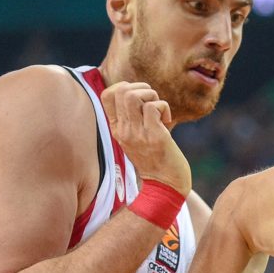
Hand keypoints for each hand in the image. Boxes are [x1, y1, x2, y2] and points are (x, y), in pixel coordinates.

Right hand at [101, 82, 190, 196]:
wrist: (165, 186)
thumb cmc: (155, 158)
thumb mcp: (136, 137)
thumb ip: (133, 118)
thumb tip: (141, 93)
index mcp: (117, 129)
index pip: (107, 95)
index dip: (124, 86)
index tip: (139, 99)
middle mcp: (123, 130)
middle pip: (122, 90)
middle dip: (142, 88)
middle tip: (152, 103)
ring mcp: (137, 134)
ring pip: (134, 95)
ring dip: (152, 95)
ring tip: (159, 111)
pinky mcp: (154, 136)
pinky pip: (154, 106)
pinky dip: (164, 107)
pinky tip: (167, 121)